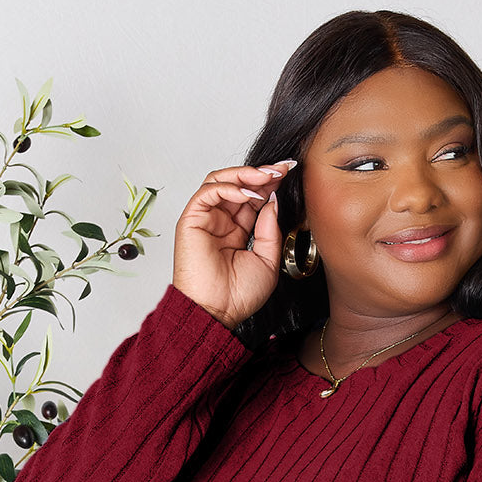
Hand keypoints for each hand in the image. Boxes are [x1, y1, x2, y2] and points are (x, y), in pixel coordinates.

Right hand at [172, 158, 298, 330]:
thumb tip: (272, 200)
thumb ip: (270, 229)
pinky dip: (230, 187)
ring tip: (268, 176)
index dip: (270, 184)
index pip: (253, 198)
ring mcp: (206, 219)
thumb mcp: (268, 260)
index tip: (290, 172)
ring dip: (246, 175)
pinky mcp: (192, 220)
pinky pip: (209, 192)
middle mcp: (220, 222)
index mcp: (237, 232)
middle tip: (283, 168)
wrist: (218, 312)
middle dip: (262, 173)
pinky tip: (249, 195)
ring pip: (221, 181)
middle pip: (239, 185)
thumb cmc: (238, 296)